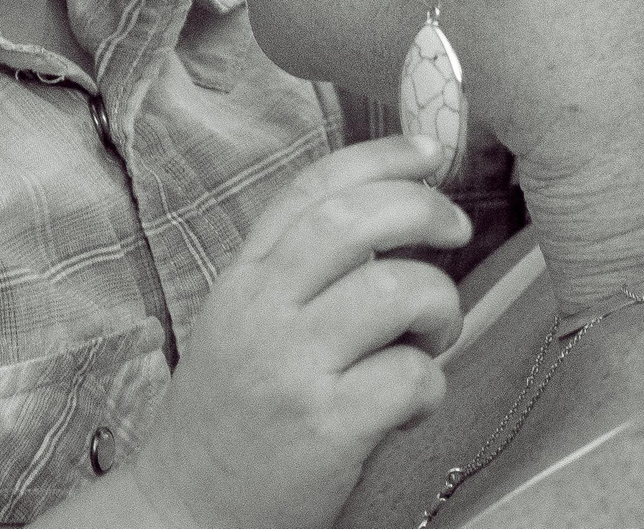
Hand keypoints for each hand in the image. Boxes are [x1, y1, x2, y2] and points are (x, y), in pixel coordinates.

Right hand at [123, 136, 469, 528]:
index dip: (380, 156)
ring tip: (431, 340)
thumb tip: (394, 221)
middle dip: (423, 209)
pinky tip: (410, 407)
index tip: (429, 150)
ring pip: (397, 291)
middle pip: (355, 221)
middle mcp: (261, 311)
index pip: (312, 189)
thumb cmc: (232, 418)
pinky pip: (411, 377)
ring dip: (439, 307)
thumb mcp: (245, 325)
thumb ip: (301, 275)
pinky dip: (431, 388)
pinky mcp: (325, 427)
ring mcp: (291, 368)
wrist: (187, 511)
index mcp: (244, 279)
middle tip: (456, 229)